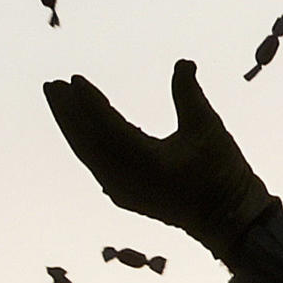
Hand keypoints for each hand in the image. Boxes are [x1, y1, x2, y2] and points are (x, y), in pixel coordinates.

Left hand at [44, 60, 276, 260]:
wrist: (229, 221)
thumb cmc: (222, 174)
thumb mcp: (208, 128)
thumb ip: (188, 93)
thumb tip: (182, 62)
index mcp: (144, 163)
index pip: (105, 126)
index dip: (88, 101)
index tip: (74, 78)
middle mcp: (125, 179)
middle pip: (86, 141)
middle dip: (67, 112)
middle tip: (52, 85)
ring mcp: (122, 190)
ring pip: (87, 153)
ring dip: (72, 126)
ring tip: (60, 99)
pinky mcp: (125, 194)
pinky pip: (95, 164)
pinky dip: (85, 143)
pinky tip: (80, 129)